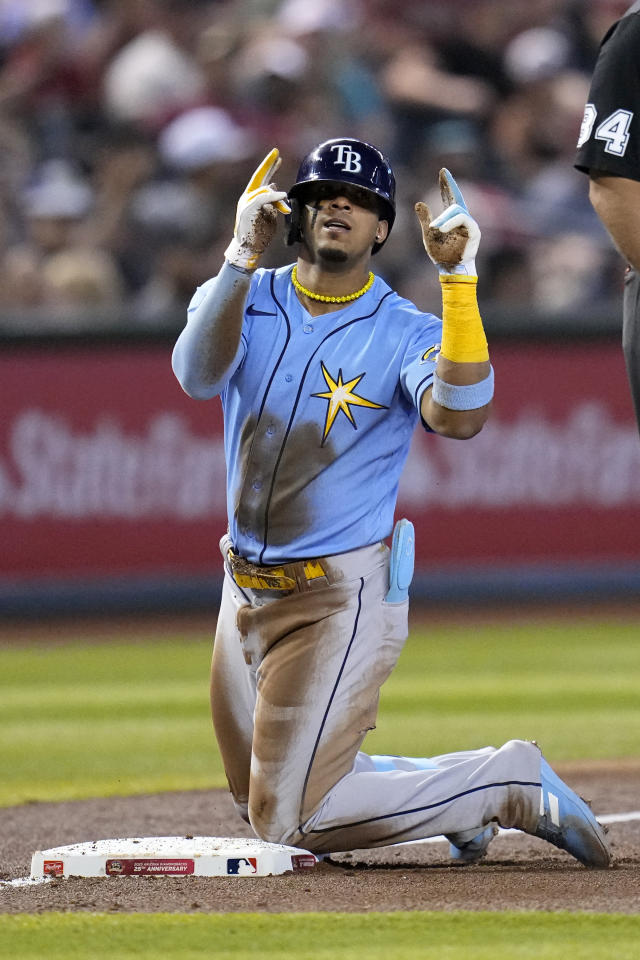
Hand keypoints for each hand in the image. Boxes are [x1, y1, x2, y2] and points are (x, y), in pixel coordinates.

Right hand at [224, 148, 290, 269]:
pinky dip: (273, 197)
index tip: (278, 158)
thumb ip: (272, 203)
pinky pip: (263, 198)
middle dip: (268, 164)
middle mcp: (247, 197)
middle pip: (259, 177)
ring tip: (285, 210)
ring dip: (278, 199)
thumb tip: (277, 190)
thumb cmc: (259, 235)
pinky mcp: (248, 209)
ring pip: (265, 190)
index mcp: (252, 198)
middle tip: (277, 152)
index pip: (261, 179)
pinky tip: (282, 196)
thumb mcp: (269, 216)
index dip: (269, 167)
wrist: (248, 249)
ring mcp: (246, 202)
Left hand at [415, 169, 479, 274]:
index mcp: (451, 218)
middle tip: (443, 173)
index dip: (446, 185)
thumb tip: (419, 202)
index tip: (443, 172)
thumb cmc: (440, 254)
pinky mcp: (474, 231)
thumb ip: (425, 219)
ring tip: (435, 228)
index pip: (449, 197)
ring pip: (456, 210)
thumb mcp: (428, 235)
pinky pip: (463, 220)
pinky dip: (451, 223)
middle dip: (450, 185)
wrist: (449, 269)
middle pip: (456, 197)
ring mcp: (469, 224)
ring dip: (444, 218)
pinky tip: (441, 229)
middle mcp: (461, 218)